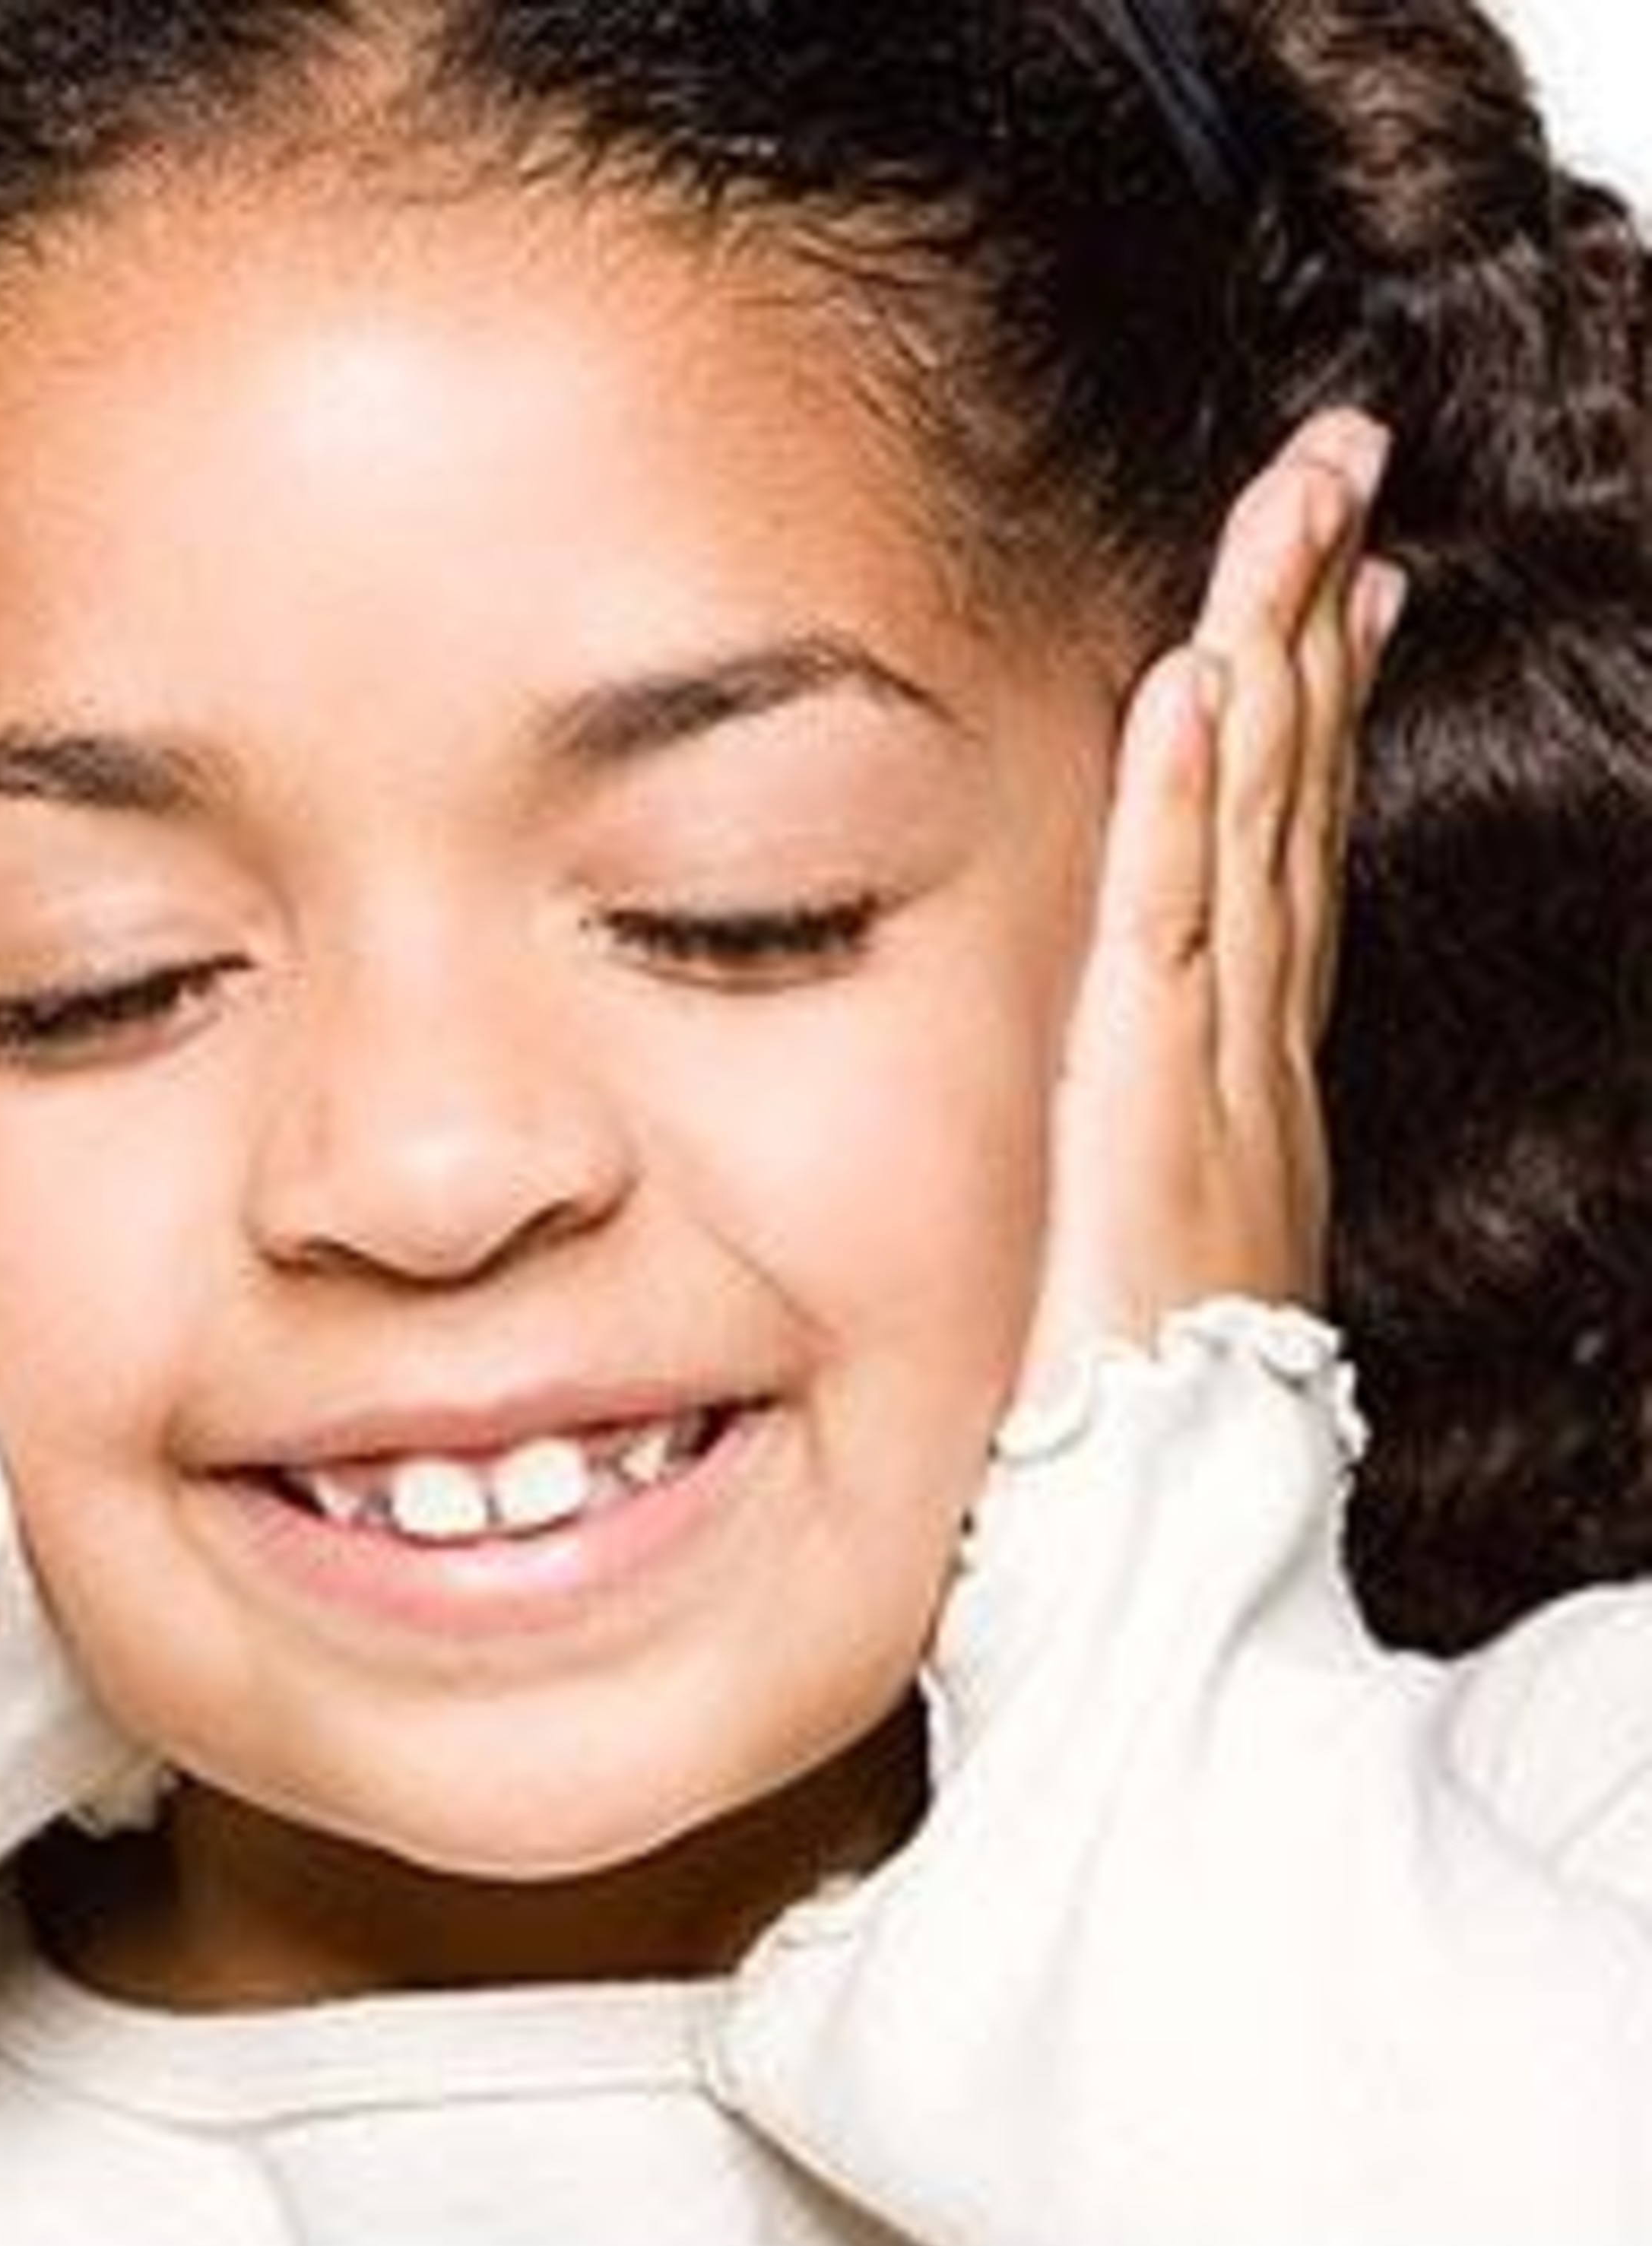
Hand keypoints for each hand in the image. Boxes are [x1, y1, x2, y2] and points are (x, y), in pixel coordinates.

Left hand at [1016, 409, 1408, 1405]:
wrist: (1169, 1529)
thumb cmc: (1149, 1397)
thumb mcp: (1173, 1223)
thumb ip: (1173, 1124)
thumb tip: (1164, 1063)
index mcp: (1250, 1060)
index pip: (1293, 841)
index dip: (1324, 702)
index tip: (1349, 584)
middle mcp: (1252, 1040)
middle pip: (1289, 789)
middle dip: (1314, 614)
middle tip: (1341, 461)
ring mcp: (1214, 1068)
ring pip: (1250, 825)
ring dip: (1271, 654)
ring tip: (1294, 507)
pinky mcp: (1151, 1110)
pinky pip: (1166, 929)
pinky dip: (1181, 804)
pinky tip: (1192, 683)